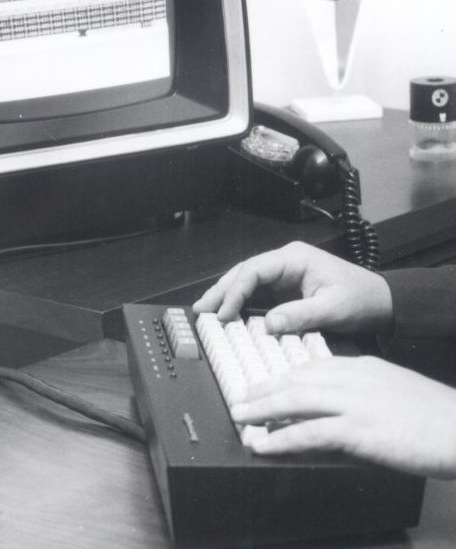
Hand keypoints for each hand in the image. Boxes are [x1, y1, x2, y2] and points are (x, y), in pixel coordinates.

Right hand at [192, 241, 392, 334]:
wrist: (381, 302)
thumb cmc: (362, 299)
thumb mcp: (332, 309)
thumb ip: (300, 315)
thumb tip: (269, 324)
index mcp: (295, 258)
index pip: (254, 270)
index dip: (235, 291)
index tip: (224, 312)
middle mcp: (286, 261)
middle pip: (244, 272)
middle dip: (221, 290)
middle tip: (201, 308)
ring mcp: (284, 273)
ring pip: (247, 281)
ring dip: (227, 295)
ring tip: (206, 309)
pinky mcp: (285, 287)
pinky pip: (257, 292)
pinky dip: (240, 302)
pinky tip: (228, 312)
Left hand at [231, 355, 455, 478]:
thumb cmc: (435, 415)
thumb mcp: (393, 391)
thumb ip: (363, 393)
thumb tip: (337, 409)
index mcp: (361, 367)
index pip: (311, 367)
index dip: (282, 377)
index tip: (264, 384)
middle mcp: (352, 378)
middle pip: (296, 379)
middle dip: (264, 389)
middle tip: (240, 398)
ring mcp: (354, 402)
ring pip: (296, 400)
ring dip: (262, 409)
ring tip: (240, 417)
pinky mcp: (359, 429)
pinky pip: (311, 432)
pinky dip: (283, 438)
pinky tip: (265, 444)